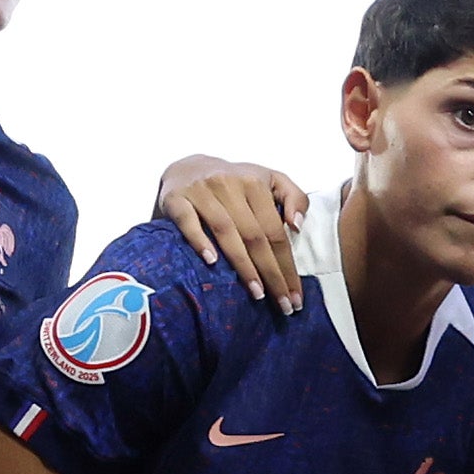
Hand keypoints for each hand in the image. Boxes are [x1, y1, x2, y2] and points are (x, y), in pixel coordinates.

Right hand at [157, 154, 314, 305]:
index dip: (287, 265)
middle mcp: (229, 184)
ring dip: (243, 265)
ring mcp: (201, 191)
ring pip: (226, 231)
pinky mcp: (176, 198)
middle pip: (254, 235)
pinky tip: (211, 262)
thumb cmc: (234, 182)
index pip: (275, 231)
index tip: (295, 296)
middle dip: (271, 273)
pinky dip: (200, 241)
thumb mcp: (269, 180)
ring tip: (257, 293)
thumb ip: (293, 197)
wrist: (186, 168)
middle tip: (282, 305)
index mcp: (255, 183)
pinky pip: (188, 222)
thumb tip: (297, 225)